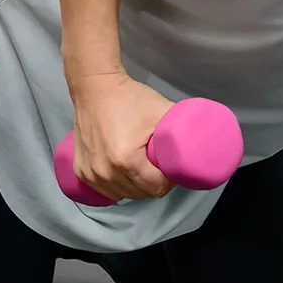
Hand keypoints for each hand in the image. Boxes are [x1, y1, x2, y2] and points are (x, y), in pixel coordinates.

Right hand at [67, 73, 175, 201]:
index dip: (168, 180)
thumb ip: (185, 130)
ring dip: (135, 186)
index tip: (170, 167)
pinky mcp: (81, 172)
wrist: (94, 88)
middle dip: (153, 183)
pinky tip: (123, 172)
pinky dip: (117, 185)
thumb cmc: (129, 98)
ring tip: (140, 167)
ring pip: (123, 195)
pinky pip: (106, 191)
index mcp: (127, 161)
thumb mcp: (162, 111)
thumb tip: (202, 147)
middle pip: (141, 194)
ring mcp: (91, 174)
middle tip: (156, 165)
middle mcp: (106, 172)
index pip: (157, 188)